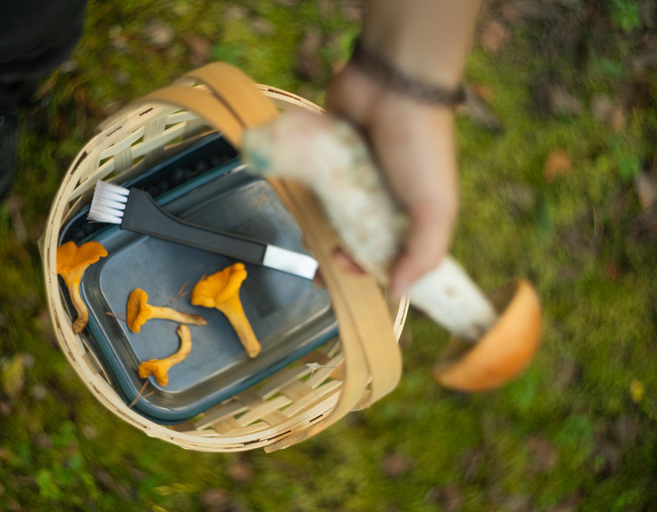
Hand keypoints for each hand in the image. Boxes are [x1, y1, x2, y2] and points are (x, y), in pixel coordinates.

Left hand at [325, 63, 458, 296]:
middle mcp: (384, 200)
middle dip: (337, 258)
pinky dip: (306, 201)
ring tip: (304, 239)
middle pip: (357, 240)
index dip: (370, 271)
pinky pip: (315, 187)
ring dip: (318, 232)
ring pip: (332, 216)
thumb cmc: (419, 149)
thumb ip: (422, 255)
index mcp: (413, 215)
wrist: (391, 86)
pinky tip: (296, 210)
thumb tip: (398, 292)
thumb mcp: (435, 209)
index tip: (348, 272)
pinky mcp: (331, 158)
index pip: (391, 255)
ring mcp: (355, 179)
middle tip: (318, 268)